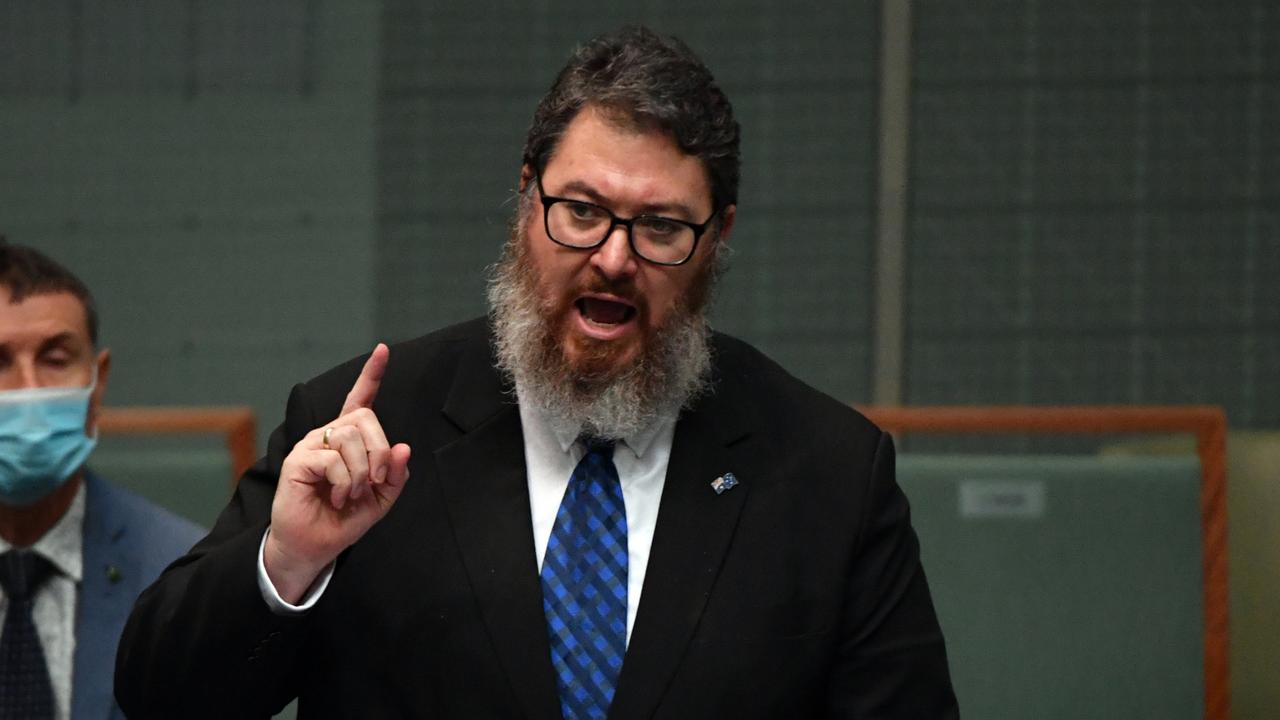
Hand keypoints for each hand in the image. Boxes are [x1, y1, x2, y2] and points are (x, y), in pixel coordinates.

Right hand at [263, 343, 411, 602]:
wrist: (315, 546)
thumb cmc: (343, 519)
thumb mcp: (381, 499)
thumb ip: (395, 475)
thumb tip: (403, 448)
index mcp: (349, 439)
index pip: (360, 399)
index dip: (372, 374)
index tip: (383, 350)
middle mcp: (328, 435)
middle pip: (365, 418)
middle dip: (379, 452)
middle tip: (374, 482)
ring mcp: (311, 445)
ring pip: (351, 437)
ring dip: (362, 473)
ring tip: (352, 495)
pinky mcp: (298, 460)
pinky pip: (334, 459)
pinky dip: (346, 483)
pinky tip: (338, 497)